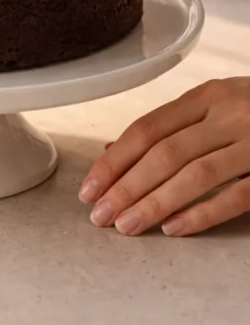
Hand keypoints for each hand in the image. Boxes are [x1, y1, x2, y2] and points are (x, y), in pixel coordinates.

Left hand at [78, 78, 249, 236]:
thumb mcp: (218, 107)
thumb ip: (172, 128)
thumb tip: (114, 153)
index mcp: (209, 95)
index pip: (148, 128)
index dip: (115, 160)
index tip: (89, 188)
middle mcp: (231, 113)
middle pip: (165, 152)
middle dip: (125, 186)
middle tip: (98, 215)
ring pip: (195, 174)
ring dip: (154, 203)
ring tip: (126, 226)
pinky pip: (236, 195)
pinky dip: (202, 212)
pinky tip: (174, 229)